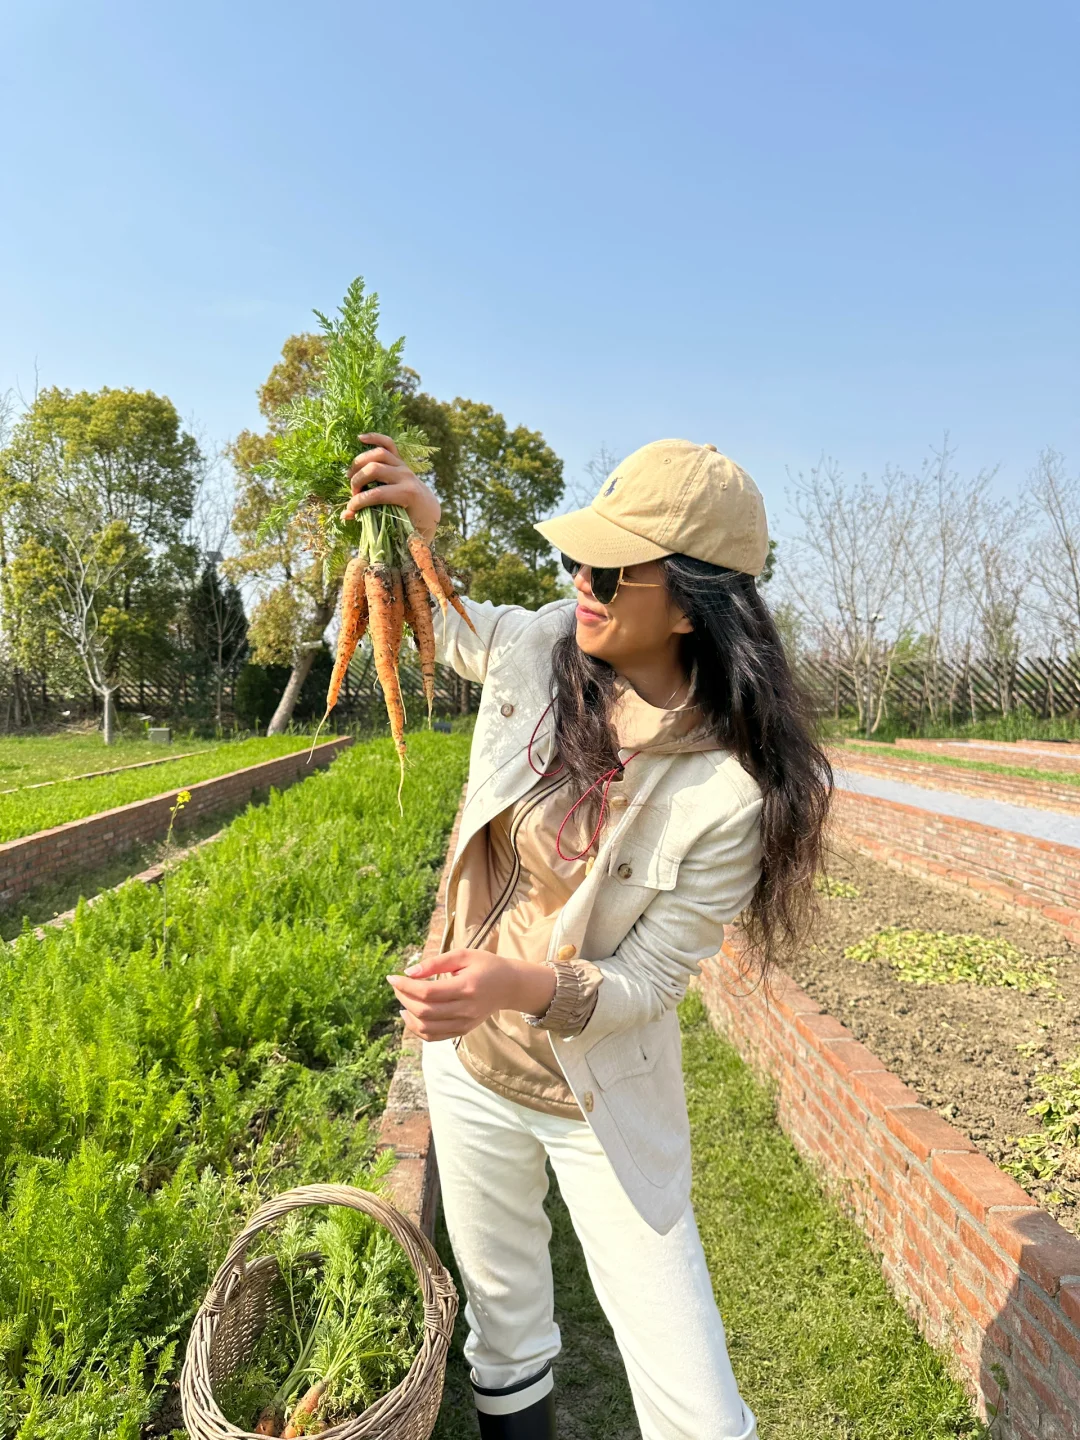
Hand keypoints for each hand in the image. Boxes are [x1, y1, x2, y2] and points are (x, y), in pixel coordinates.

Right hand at [340, 433, 440, 543]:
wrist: (428, 509)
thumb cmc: (412, 522)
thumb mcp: (395, 526)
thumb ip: (371, 521)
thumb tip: (346, 515)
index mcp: (407, 494)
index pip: (376, 494)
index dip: (359, 501)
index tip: (351, 509)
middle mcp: (406, 476)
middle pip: (374, 470)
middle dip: (358, 481)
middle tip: (353, 493)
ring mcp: (403, 466)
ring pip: (379, 453)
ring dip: (360, 463)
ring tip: (350, 475)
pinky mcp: (401, 460)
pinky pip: (388, 443)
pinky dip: (375, 438)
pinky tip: (360, 438)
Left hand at [386, 949, 556, 1041]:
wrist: (510, 986)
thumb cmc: (486, 966)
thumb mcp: (463, 955)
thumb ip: (436, 962)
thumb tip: (409, 971)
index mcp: (466, 987)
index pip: (428, 992)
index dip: (405, 986)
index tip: (392, 977)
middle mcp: (466, 1009)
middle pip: (424, 1011)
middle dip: (404, 998)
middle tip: (397, 985)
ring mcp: (464, 1023)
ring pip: (427, 1028)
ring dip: (408, 1015)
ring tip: (402, 1000)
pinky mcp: (463, 1031)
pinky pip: (434, 1037)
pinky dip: (417, 1029)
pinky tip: (410, 1015)